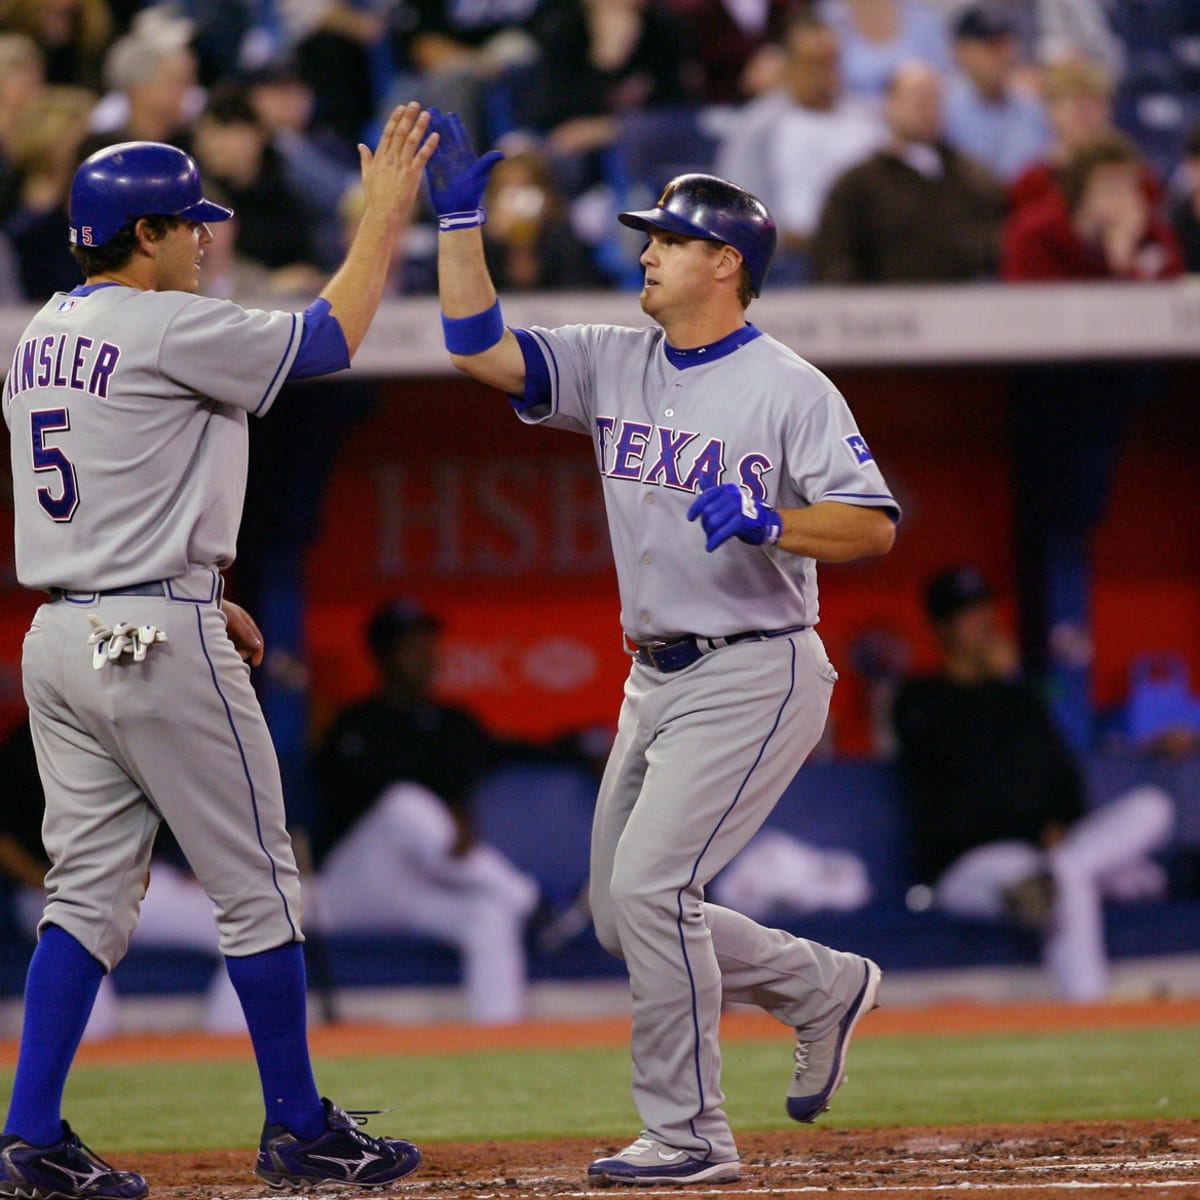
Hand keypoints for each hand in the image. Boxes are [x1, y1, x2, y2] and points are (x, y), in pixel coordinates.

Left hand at [222, 599, 264, 666]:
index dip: (258, 652)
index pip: (258, 639)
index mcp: (246, 621)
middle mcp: (239, 627)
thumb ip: (246, 632)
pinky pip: (227, 646)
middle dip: (244, 653)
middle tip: (235, 658)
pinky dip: (226, 650)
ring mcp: (229, 631)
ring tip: (225, 653)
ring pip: (237, 647)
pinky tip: (219, 650)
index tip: (255, 664)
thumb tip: (257, 646)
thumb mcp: (234, 620)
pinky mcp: (219, 634)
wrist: (199, 602)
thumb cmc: (218, 608)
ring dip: (234, 652)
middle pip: (248, 645)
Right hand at [358, 101, 436, 227]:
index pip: (388, 132)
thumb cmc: (375, 196)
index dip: (395, 119)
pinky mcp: (412, 175)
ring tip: (426, 114)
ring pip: (412, 141)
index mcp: (380, 156)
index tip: (401, 108)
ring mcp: (402, 165)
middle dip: (408, 117)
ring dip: (419, 126)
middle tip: (415, 103)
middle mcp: (391, 158)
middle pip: (400, 132)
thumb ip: (366, 158)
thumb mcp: (367, 175)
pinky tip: (435, 136)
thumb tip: (361, 145)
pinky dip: (429, 145)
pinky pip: (422, 156)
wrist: (383, 212)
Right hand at [424, 107, 502, 216]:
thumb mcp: (480, 177)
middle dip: (440, 123)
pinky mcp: (434, 171)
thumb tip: (501, 154)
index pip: (460, 136)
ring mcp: (443, 164)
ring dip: (429, 131)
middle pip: (446, 136)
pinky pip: (427, 155)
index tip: (451, 115)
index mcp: (465, 157)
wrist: (458, 211)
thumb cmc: (471, 195)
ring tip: (422, 120)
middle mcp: (453, 158)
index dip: (456, 126)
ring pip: (435, 143)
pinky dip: (422, 145)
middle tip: (432, 110)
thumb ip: (487, 163)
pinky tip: (415, 137)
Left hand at [687, 483, 781, 551]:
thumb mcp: (728, 497)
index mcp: (727, 489)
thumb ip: (713, 488)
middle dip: (706, 525)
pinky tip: (710, 547)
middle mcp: (732, 496)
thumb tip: (701, 474)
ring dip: (710, 533)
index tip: (691, 518)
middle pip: (708, 512)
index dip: (695, 508)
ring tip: (712, 538)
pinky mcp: (741, 521)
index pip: (705, 497)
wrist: (766, 522)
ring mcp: (738, 508)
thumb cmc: (743, 510)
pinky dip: (714, 541)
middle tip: (709, 531)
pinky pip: (721, 533)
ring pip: (713, 522)